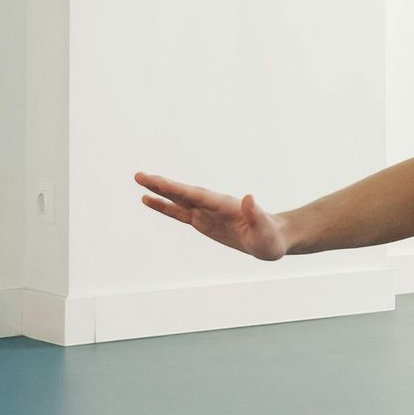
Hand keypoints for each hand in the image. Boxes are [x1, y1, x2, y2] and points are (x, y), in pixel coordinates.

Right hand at [135, 172, 288, 259]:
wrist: (273, 239)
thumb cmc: (271, 238)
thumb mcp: (265, 231)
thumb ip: (256, 215)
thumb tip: (249, 197)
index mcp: (226, 206)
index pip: (199, 196)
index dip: (179, 190)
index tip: (161, 182)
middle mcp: (214, 205)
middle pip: (185, 194)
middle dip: (164, 186)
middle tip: (140, 176)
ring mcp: (207, 212)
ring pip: (179, 200)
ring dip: (160, 191)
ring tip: (140, 181)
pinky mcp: (203, 221)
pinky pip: (179, 212)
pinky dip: (164, 206)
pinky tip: (149, 200)